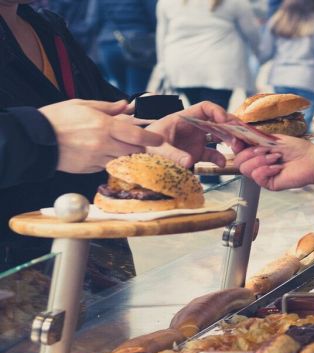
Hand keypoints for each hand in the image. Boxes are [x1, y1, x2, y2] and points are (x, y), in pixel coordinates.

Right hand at [39, 99, 163, 172]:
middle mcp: (103, 144)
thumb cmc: (58, 118)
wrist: (35, 138)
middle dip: (139, 147)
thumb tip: (125, 105)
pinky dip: (109, 160)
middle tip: (138, 141)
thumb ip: (107, 107)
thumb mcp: (83, 105)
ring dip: (124, 154)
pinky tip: (101, 152)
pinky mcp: (89, 168)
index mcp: (105, 126)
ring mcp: (96, 158)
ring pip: (122, 160)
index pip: (137, 135)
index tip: (160, 139)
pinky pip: (106, 165)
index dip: (152, 138)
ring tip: (117, 146)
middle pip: (133, 150)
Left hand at [145, 101, 241, 167]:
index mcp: (184, 118)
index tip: (225, 121)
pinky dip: (220, 158)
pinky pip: (213, 154)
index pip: (205, 108)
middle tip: (241, 135)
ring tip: (238, 147)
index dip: (217, 112)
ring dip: (230, 140)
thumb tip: (189, 162)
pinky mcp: (197, 153)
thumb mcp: (157, 149)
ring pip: (219, 136)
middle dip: (230, 126)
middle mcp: (193, 127)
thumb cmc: (145, 147)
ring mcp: (196, 140)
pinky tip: (222, 163)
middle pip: (217, 121)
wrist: (140, 157)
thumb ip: (173, 154)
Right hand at [232, 135, 313, 189]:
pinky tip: (278, 167)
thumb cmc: (296, 149)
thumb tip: (238, 136)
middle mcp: (258, 164)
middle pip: (238, 162)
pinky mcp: (268, 184)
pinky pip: (257, 177)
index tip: (239, 140)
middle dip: (249, 153)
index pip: (238, 150)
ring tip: (275, 158)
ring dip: (260, 160)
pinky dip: (267, 169)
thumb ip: (255, 138)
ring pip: (245, 169)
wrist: (311, 160)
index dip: (236, 145)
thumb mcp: (273, 139)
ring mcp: (262, 174)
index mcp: (258, 152)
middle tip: (265, 150)